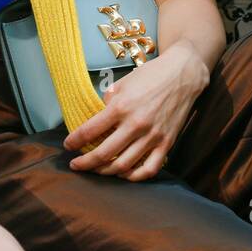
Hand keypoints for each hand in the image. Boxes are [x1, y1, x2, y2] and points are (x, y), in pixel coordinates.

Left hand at [63, 45, 207, 181]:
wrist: (182, 74)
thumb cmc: (150, 75)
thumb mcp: (122, 82)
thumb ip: (108, 101)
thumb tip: (98, 119)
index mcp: (121, 107)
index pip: (90, 131)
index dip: (75, 141)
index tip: (68, 145)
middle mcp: (135, 124)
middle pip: (104, 154)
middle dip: (85, 163)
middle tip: (76, 165)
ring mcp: (152, 136)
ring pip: (123, 165)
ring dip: (105, 171)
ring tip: (97, 170)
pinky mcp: (167, 143)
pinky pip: (149, 169)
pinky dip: (134, 176)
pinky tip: (124, 174)